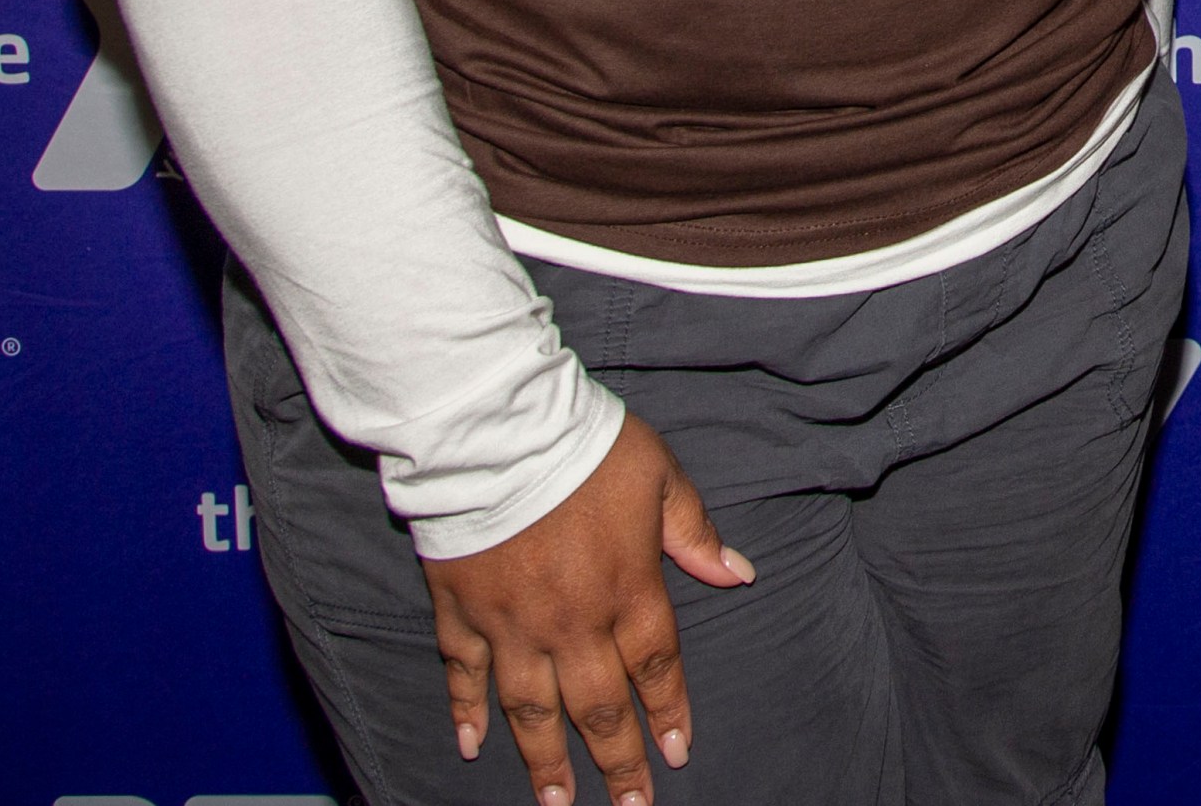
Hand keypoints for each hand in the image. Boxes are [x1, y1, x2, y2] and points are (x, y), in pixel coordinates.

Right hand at [421, 413, 753, 805]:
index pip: (655, 668)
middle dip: (617, 761)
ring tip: (557, 802)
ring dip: (545, 760)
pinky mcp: (461, 611)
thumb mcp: (659, 476)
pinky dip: (465, 711)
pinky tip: (469, 745)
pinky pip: (464, 674)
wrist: (497, 432)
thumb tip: (739, 574)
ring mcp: (512, 623)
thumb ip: (694, 532)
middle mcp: (572, 622)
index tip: (676, 754)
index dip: (667, 713)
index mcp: (626, 590)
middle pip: (598, 707)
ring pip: (531, 709)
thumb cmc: (585, 447)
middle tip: (629, 805)